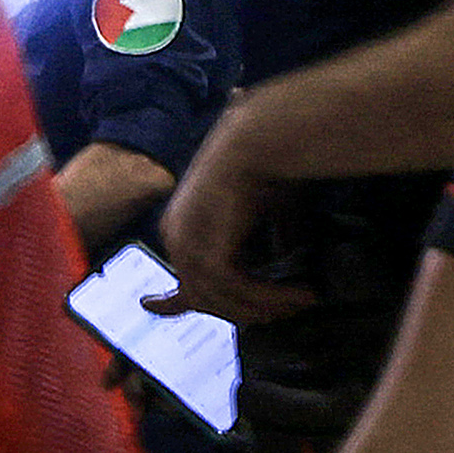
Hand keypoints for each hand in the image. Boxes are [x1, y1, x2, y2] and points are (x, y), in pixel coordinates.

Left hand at [155, 127, 310, 323]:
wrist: (261, 141)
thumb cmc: (267, 171)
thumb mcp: (261, 217)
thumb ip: (261, 248)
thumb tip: (279, 274)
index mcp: (181, 229)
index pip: (176, 279)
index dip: (168, 302)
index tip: (151, 305)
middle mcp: (177, 238)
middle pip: (204, 299)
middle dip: (249, 311)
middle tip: (289, 310)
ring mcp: (188, 243)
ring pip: (221, 298)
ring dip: (267, 305)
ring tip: (302, 300)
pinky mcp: (207, 245)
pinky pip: (235, 286)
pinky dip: (269, 295)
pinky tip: (297, 292)